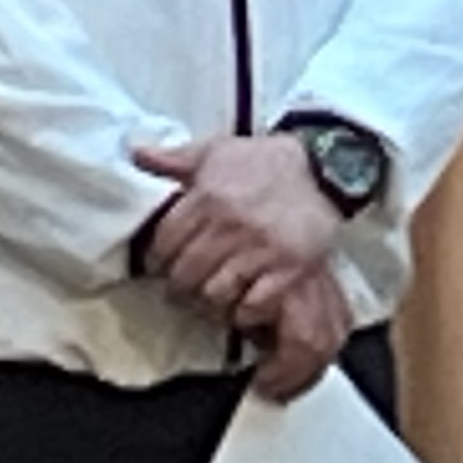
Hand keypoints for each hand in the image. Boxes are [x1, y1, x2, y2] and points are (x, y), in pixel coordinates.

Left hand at [133, 133, 349, 390]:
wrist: (326, 168)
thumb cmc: (266, 162)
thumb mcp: (217, 151)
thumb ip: (175, 157)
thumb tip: (136, 153)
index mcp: (208, 198)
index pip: (163, 245)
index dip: (157, 261)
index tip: (162, 266)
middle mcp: (231, 225)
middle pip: (185, 275)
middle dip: (180, 286)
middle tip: (185, 287)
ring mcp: (262, 249)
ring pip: (215, 294)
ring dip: (211, 301)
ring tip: (213, 296)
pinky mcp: (291, 267)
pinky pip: (253, 304)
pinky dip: (245, 310)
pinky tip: (245, 300)